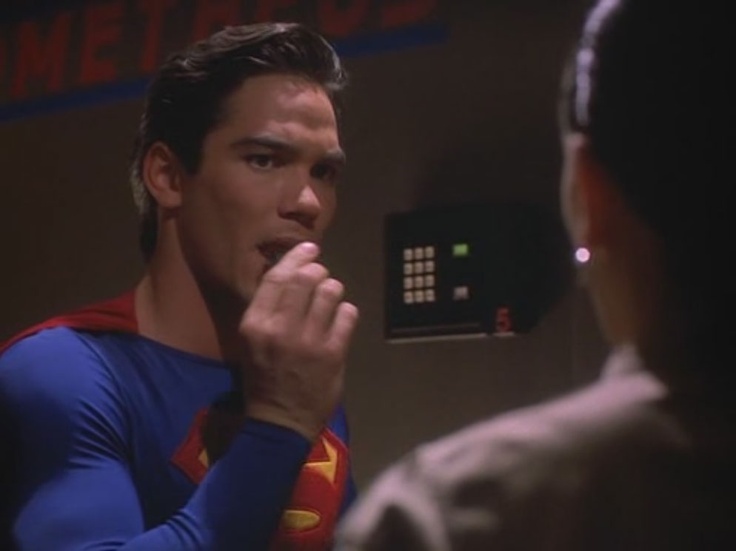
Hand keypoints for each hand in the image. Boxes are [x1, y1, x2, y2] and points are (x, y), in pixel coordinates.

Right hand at [237, 242, 358, 440]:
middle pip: (306, 279)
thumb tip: (293, 272)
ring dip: (334, 289)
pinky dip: (346, 311)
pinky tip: (341, 319)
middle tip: (321, 275)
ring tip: (331, 298)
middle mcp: (280, 328)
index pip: (277, 277)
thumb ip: (270, 309)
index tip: (309, 249)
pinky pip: (347, 315)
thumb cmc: (264, 377)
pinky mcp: (332, 354)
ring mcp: (308, 341)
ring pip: (330, 292)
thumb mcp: (253, 341)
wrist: (279, 421)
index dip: (296, 258)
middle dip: (317, 270)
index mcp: (255, 324)